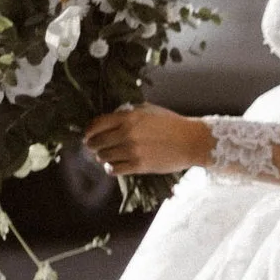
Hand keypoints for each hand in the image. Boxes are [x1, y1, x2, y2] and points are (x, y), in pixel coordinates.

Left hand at [85, 103, 213, 175]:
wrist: (192, 141)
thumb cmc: (172, 124)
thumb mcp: (149, 110)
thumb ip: (128, 113)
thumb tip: (110, 118)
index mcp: (129, 117)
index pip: (97, 124)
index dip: (89, 131)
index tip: (87, 135)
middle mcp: (127, 133)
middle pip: (97, 142)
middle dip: (93, 145)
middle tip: (94, 147)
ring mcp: (132, 151)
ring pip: (104, 157)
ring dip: (103, 157)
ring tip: (107, 156)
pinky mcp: (139, 166)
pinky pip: (114, 169)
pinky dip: (111, 168)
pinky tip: (115, 165)